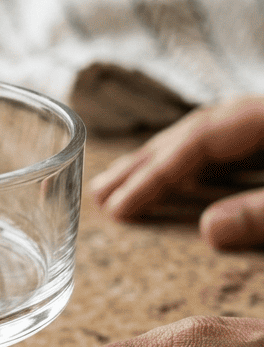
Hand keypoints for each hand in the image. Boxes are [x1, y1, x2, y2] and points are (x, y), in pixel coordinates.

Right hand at [90, 97, 263, 247]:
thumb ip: (261, 213)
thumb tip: (210, 230)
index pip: (195, 141)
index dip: (154, 175)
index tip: (119, 207)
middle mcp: (260, 116)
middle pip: (192, 134)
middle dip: (143, 164)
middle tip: (100, 192)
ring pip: (208, 138)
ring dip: (164, 162)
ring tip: (124, 184)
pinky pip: (230, 148)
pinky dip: (197, 165)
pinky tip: (182, 180)